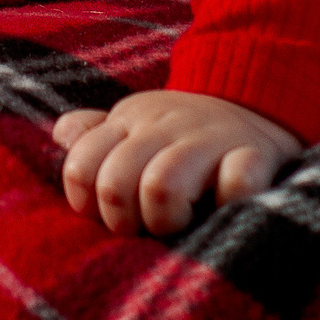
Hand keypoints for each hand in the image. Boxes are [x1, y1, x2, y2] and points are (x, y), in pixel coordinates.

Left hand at [54, 90, 302, 236]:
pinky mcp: (256, 154)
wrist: (260, 94)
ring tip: (178, 223)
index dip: (85, 200)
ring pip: (161, 185)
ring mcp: (210, 139)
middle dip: (123, 219)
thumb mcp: (136, 122)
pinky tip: (225, 207)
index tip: (107, 212)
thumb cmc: (185, 129)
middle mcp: (164, 126)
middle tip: (143, 226)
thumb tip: (60, 134)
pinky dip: (230, 201)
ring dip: (165, 217)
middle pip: (115, 182)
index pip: (80, 164)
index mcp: (130, 121)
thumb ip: (94, 133)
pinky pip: (237, 182)